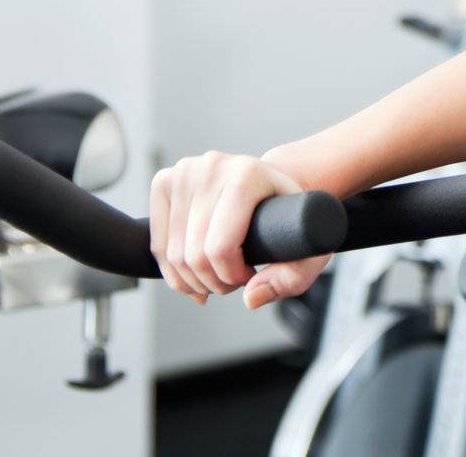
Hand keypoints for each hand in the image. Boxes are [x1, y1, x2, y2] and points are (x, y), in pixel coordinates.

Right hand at [149, 152, 329, 309]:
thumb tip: (250, 298)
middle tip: (234, 279)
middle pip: (194, 254)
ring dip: (193, 280)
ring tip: (218, 274)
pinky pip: (157, 245)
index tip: (250, 275)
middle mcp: (212, 167)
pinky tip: (194, 273)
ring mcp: (184, 172)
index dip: (232, 276)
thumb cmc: (289, 215)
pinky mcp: (164, 181)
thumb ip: (291, 277)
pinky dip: (173, 271)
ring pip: (172, 254)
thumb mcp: (308, 245)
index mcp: (247, 175)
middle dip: (213, 281)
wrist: (270, 182)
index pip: (219, 248)